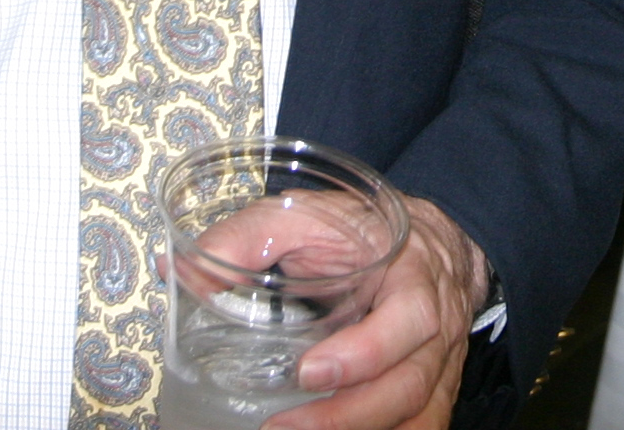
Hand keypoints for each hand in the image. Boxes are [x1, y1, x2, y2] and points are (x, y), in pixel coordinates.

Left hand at [271, 196, 488, 429]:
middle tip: (283, 426)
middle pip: (410, 384)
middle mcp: (438, 326)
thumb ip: (250, 236)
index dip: (365, 352)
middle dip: (347, 416)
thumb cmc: (365, 230)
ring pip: (420, 416)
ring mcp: (440, 364)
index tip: (309, 370)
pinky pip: (422, 426)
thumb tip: (183, 272)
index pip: (409, 319)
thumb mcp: (307, 215)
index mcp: (414, 276)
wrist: (425, 240)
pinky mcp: (432, 390)